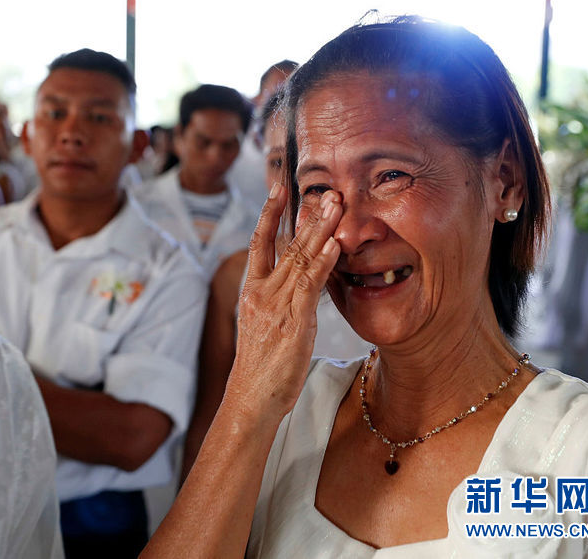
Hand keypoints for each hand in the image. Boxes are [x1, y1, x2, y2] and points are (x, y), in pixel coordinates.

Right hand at [225, 184, 341, 422]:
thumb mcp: (261, 325)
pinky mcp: (293, 321)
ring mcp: (276, 306)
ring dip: (320, 230)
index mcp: (251, 292)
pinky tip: (334, 246)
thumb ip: (275, 299)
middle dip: (307, 216)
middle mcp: (261, 293)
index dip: (268, 215)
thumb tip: (293, 280)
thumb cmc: (260, 366)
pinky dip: (323, 263)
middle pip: (285, 245)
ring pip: (299, 260)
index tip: (279, 189)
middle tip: (327, 192)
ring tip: (337, 206)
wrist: (251, 397)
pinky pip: (309, 286)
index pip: (258, 244)